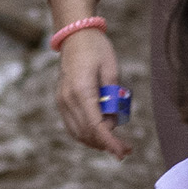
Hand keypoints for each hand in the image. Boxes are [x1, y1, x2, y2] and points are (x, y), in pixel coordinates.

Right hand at [47, 15, 128, 157]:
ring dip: (96, 141)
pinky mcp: (61, 101)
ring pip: (78, 133)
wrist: (75, 36)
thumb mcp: (111, 69)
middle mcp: (68, 99)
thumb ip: (113, 96)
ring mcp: (62, 101)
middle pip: (87, 133)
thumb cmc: (97, 49)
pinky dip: (86, 134)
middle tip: (126, 149)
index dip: (110, 142)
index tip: (123, 152)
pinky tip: (101, 134)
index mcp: (81, 90)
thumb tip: (112, 121)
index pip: (95, 125)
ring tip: (115, 141)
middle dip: (106, 144)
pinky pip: (72, 126)